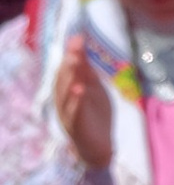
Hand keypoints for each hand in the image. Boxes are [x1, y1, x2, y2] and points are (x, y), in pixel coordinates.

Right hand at [54, 32, 112, 171]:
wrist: (99, 147)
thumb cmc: (94, 116)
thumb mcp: (93, 89)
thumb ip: (87, 70)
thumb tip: (81, 46)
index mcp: (69, 89)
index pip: (68, 69)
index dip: (72, 53)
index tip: (78, 37)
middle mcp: (64, 100)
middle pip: (65, 78)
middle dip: (71, 61)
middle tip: (76, 45)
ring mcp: (68, 113)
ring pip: (66, 93)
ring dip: (70, 77)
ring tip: (75, 62)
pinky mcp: (76, 126)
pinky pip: (74, 112)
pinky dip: (76, 101)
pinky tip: (79, 90)